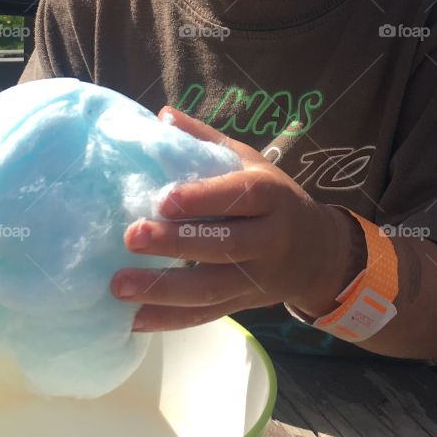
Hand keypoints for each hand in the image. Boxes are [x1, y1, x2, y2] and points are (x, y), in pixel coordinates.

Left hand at [109, 107, 362, 331]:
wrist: (317, 252)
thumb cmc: (272, 199)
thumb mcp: (250, 162)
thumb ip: (206, 141)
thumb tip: (162, 116)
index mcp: (271, 196)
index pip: (239, 196)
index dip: (203, 198)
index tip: (163, 199)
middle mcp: (270, 239)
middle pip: (224, 245)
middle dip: (176, 243)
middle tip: (131, 236)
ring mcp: (257, 278)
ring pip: (212, 288)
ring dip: (163, 289)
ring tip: (119, 285)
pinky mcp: (243, 304)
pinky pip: (206, 315)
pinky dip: (170, 320)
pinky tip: (133, 320)